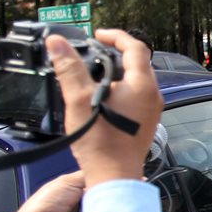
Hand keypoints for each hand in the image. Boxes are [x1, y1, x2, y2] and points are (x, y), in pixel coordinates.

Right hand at [49, 29, 163, 188]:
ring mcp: (152, 110)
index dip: (115, 36)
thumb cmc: (101, 144)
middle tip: (95, 51)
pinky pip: (138, 95)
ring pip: (138, 79)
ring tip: (95, 73)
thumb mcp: (79, 100)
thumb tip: (58, 43)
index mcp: (142, 85)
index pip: (135, 47)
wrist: (114, 176)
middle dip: (116, 53)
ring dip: (119, 71)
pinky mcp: (147, 121)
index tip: (98, 35)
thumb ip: (69, 68)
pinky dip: (123, 88)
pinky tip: (103, 96)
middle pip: (138, 62)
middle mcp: (152, 95)